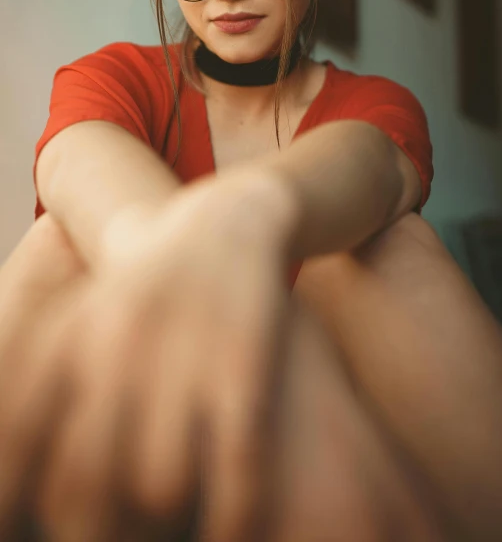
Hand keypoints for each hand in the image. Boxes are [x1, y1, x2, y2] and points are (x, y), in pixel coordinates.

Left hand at [33, 169, 298, 541]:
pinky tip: (232, 525)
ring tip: (175, 518)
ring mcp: (180, 354)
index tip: (23, 532)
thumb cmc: (142, 294)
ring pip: (159, 487)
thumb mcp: (75, 324)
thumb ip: (26, 385)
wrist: (224, 226)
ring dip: (166, 520)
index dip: (12, 503)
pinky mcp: (242, 365)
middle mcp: (114, 348)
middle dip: (93, 533)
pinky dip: (233, 517)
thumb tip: (8, 491)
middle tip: (116, 533)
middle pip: (81, 487)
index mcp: (63, 342)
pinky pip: (236, 473)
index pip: (14, 442)